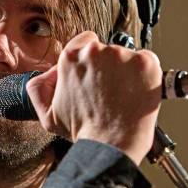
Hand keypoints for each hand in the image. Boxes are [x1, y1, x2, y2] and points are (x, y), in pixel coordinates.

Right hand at [26, 31, 161, 164]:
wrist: (112, 145)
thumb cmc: (85, 132)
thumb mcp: (48, 115)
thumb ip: (39, 88)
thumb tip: (50, 74)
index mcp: (71, 58)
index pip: (85, 42)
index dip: (92, 61)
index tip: (97, 75)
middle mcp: (96, 52)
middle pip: (107, 50)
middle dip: (109, 68)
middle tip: (110, 92)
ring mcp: (123, 56)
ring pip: (127, 57)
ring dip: (128, 72)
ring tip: (124, 96)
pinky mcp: (145, 63)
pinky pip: (148, 61)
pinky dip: (146, 75)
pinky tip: (138, 92)